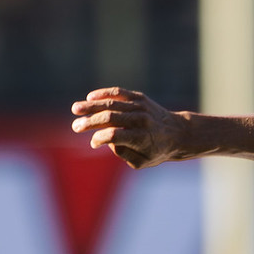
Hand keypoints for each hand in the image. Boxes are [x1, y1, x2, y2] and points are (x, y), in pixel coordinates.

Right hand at [70, 87, 192, 168]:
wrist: (178, 133)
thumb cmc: (156, 151)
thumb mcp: (141, 161)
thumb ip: (122, 153)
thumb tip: (107, 139)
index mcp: (141, 138)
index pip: (114, 136)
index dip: (99, 139)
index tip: (93, 144)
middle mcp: (141, 120)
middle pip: (110, 118)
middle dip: (89, 122)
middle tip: (75, 127)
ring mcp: (140, 107)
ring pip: (111, 103)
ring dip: (91, 106)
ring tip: (75, 109)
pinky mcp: (140, 97)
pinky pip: (119, 92)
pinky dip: (103, 94)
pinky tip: (89, 98)